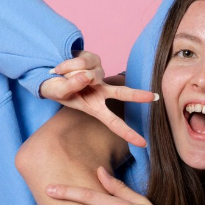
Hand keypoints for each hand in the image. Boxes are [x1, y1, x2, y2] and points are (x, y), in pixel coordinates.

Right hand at [39, 50, 157, 147]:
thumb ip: (70, 86)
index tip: (144, 143)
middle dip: (137, 95)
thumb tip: (87, 76)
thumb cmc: (57, 90)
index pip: (114, 123)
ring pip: (88, 73)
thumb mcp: (58, 93)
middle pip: (121, 93)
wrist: (50, 74)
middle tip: (154, 97)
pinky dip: (69, 64)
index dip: (128, 133)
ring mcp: (99, 76)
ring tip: (62, 76)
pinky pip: (82, 62)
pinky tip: (65, 68)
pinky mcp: (95, 61)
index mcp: (95, 107)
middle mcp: (101, 92)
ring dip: (70, 73)